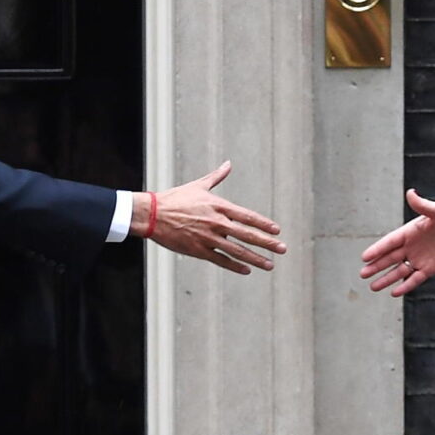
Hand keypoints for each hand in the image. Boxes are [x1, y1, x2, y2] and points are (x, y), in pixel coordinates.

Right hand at [145, 161, 284, 273]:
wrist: (152, 214)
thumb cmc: (175, 198)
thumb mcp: (198, 186)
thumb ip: (216, 177)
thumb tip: (228, 164)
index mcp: (218, 206)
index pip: (247, 216)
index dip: (263, 224)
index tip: (277, 230)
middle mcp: (216, 222)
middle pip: (247, 235)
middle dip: (267, 243)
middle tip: (282, 249)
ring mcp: (208, 237)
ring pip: (237, 251)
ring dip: (256, 258)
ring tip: (270, 265)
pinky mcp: (198, 250)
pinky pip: (221, 260)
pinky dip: (235, 266)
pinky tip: (247, 270)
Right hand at [360, 189, 434, 294]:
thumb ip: (423, 205)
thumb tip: (410, 192)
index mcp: (410, 231)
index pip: (390, 242)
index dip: (377, 249)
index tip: (365, 257)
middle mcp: (411, 246)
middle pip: (390, 258)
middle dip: (376, 266)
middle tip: (363, 274)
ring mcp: (420, 259)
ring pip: (399, 271)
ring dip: (386, 278)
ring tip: (373, 287)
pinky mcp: (430, 269)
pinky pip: (415, 279)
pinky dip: (405, 285)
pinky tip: (395, 292)